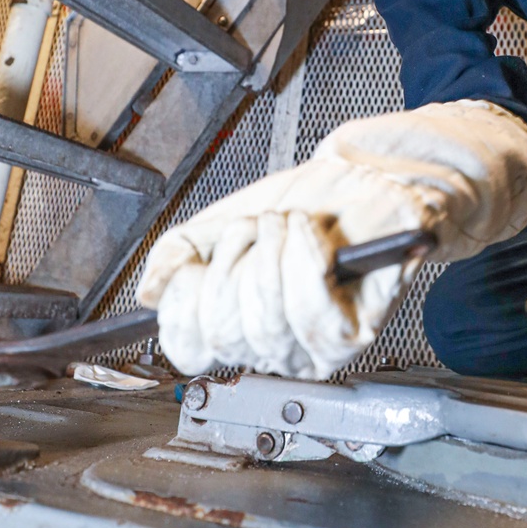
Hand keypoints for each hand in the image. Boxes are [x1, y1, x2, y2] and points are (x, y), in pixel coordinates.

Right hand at [138, 100, 526, 377]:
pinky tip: (311, 234)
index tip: (193, 264)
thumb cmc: (314, 200)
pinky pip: (313, 314)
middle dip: (235, 260)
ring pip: (267, 324)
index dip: (182, 306)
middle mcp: (276, 347)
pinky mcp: (356, 333)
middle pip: (225, 332)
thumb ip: (182, 252)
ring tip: (289, 223)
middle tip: (259, 225)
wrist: (375, 180)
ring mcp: (316, 345)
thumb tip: (150, 293)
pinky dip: (306, 260)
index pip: (189, 347)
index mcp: (240, 326)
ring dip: (272, 253)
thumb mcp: (230, 216)